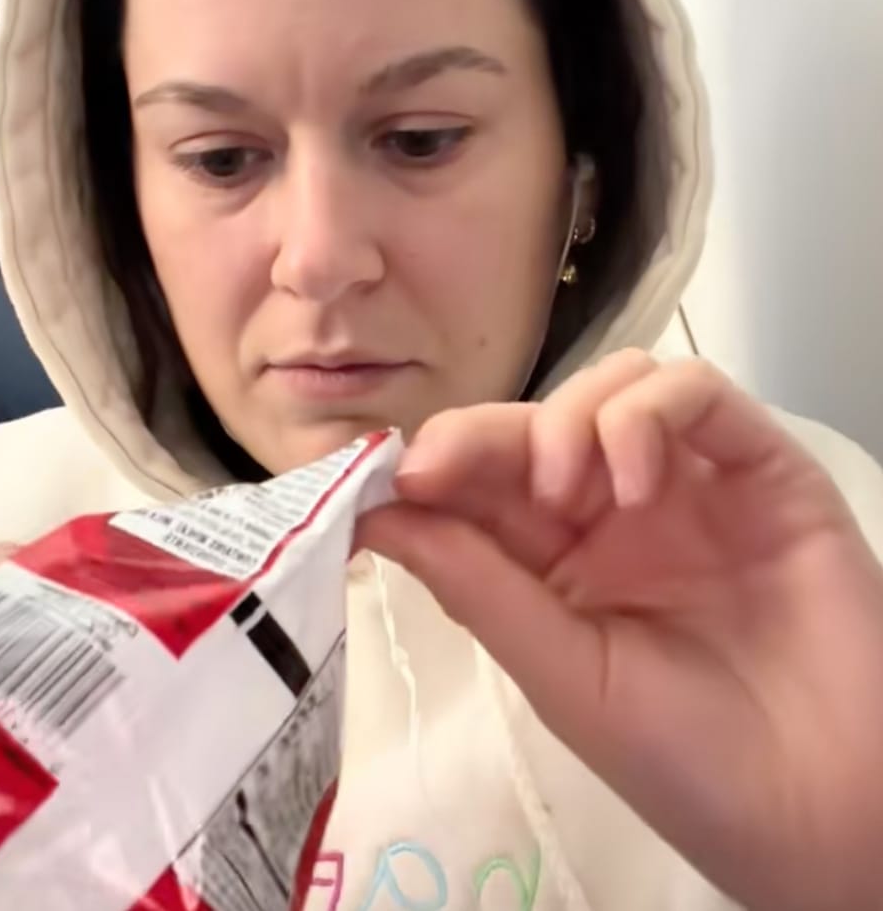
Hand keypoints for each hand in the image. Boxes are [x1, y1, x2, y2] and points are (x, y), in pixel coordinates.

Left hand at [358, 351, 882, 910]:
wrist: (820, 809)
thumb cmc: (686, 761)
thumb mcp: (556, 673)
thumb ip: (474, 585)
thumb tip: (375, 515)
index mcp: (556, 564)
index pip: (480, 481)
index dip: (429, 463)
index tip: (384, 477)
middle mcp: (619, 513)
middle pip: (533, 423)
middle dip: (477, 435)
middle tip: (441, 469)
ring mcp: (692, 485)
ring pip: (613, 386)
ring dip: (563, 420)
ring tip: (563, 498)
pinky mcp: (764, 469)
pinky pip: (698, 393)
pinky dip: (645, 415)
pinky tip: (630, 484)